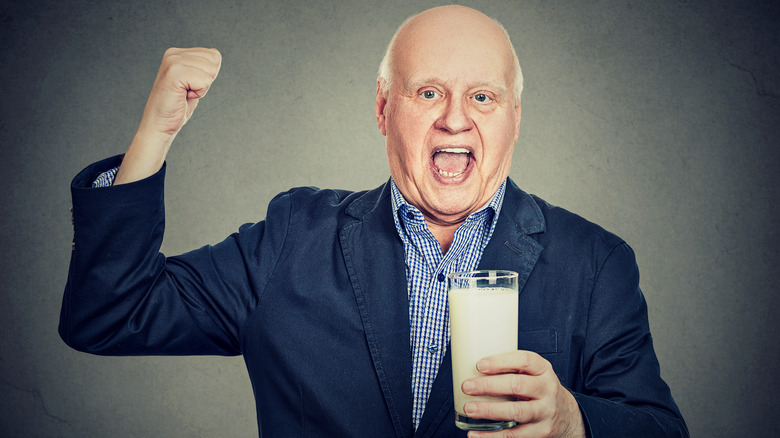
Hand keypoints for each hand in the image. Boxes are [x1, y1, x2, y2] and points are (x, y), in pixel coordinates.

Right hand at [115, 47, 221, 183]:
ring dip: (201, 88)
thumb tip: (215, 53)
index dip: (209, 75)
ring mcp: (172, 62)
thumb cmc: (177, 107)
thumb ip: (203, 67)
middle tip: (187, 91)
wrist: (160, 124)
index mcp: (177, 53)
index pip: (214, 55)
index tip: (191, 86)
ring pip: (209, 71)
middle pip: (214, 61)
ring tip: (184, 93)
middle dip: (206, 81)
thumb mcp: (195, 82)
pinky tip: (183, 96)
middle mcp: (173, 54)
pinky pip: (204, 81)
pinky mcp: (174, 73)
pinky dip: (199, 93)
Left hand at [461, 350, 585, 437]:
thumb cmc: (541, 390)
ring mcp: (545, 412)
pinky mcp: (540, 432)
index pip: (525, 360)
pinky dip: (493, 436)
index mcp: (543, 370)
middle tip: (467, 386)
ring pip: (517, 411)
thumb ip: (512, 369)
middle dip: (489, 386)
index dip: (501, 362)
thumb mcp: (534, 373)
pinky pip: (514, 435)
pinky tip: (476, 434)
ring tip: (470, 409)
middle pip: (518, 385)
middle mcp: (547, 390)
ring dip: (490, 410)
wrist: (568, 415)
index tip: (480, 365)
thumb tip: (473, 368)